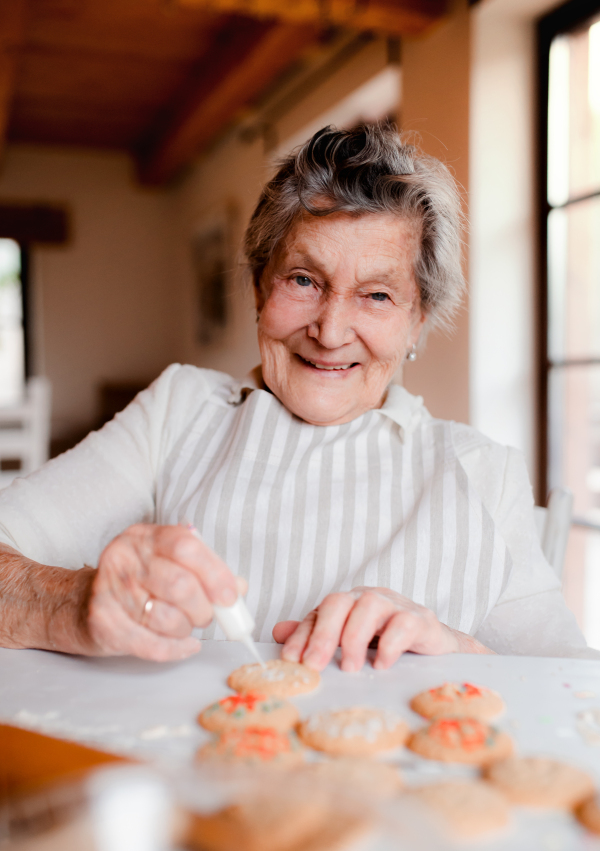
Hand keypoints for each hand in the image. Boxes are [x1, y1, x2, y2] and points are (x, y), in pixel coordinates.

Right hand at [85, 524, 239, 661]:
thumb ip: (205, 572)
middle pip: (180, 584)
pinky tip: (184, 645)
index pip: (187, 547)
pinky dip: (176, 649)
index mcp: (145, 536)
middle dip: (203, 608)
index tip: (231, 596)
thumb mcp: (169, 565)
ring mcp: (109, 589)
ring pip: (167, 618)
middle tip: (206, 616)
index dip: (215, 573)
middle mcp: (124, 557)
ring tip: (185, 626)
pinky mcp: (102, 622)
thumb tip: (238, 588)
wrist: (83, 605)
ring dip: (186, 629)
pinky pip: (151, 645)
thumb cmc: (138, 584)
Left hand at [273, 587, 490, 671]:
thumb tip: (278, 632)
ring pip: (369, 606)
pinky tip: (381, 665)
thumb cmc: (389, 646)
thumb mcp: (349, 643)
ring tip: (349, 667)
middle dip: (322, 634)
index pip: (319, 611)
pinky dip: (390, 644)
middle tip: (314, 665)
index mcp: (349, 604)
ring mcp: (397, 606)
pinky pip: (404, 624)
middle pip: (339, 602)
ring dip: (354, 638)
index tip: (291, 660)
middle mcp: (369, 599)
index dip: (302, 635)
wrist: (438, 652)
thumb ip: (316, 636)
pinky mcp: (422, 620)